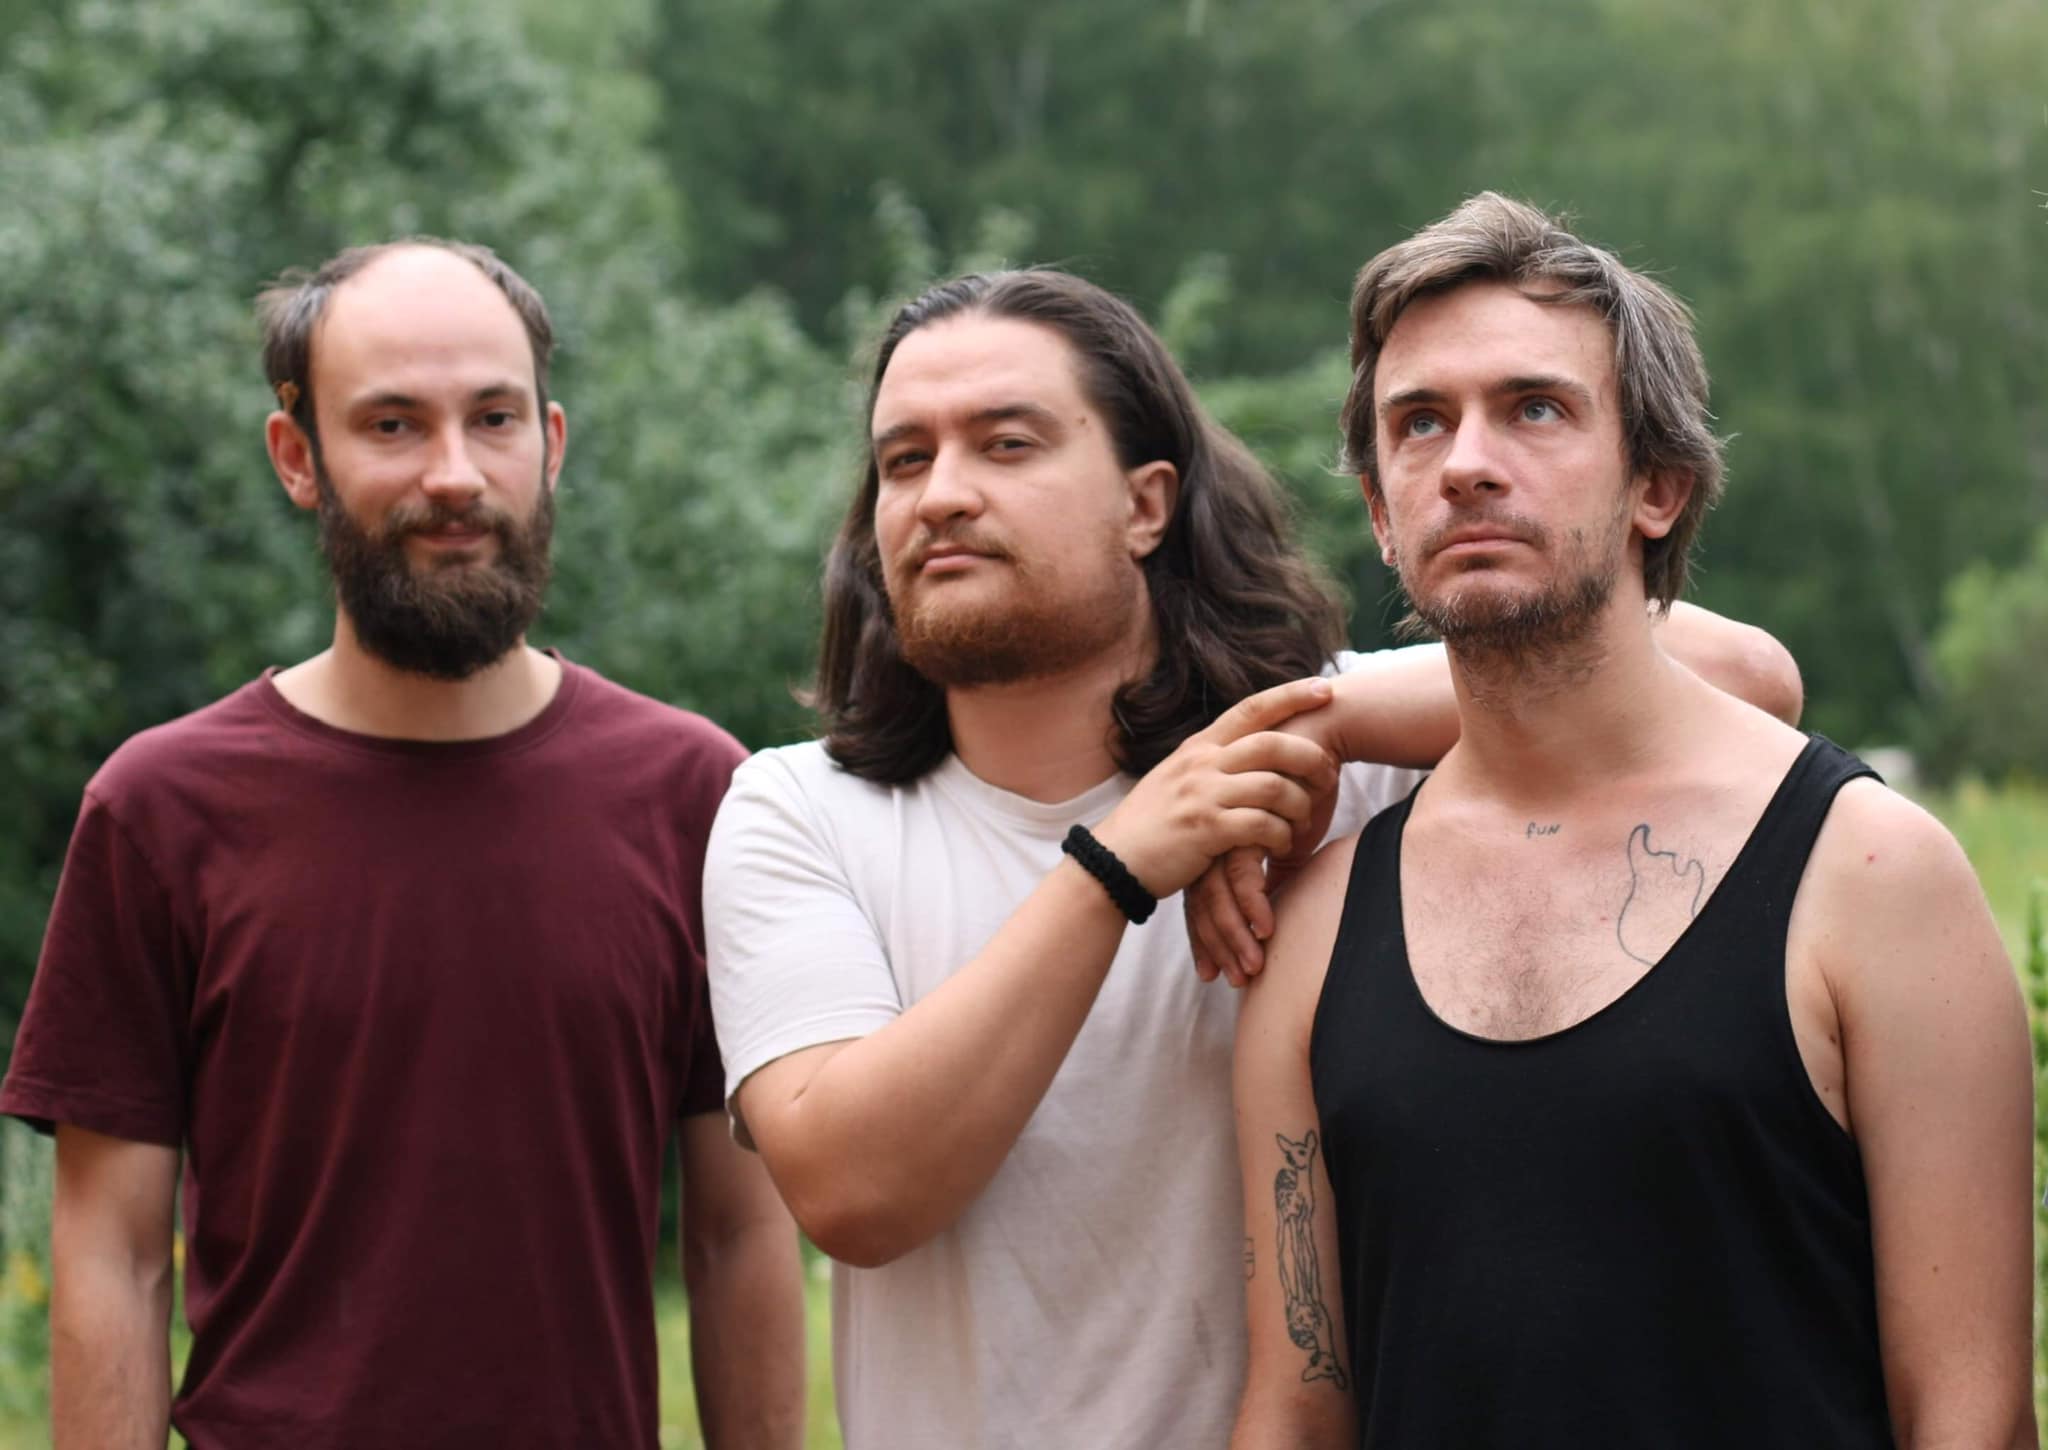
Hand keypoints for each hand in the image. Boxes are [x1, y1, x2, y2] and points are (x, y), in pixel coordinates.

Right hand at [1091, 676, 1337, 909]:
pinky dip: (1281, 836)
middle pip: (1273, 745)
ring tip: (1302, 821)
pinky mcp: (1206, 829)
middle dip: (1311, 758)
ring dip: (1299, 805)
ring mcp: (1203, 795)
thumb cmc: (1153, 824)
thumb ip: (1213, 762)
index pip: (1251, 709)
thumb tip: (1252, 748)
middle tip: (1330, 774)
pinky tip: (1280, 845)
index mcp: (1199, 747)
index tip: (1324, 688)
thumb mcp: (1178, 778)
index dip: (1291, 696)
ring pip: (1274, 786)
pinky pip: (1262, 825)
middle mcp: (1201, 763)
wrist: (1115, 862)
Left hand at [1185, 706, 1342, 987]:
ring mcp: (1225, 822)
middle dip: (1215, 943)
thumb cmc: (1304, 783)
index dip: (1204, 934)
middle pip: (1200, 897)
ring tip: (1252, 968)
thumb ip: (1271, 866)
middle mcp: (1210, 828)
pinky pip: (1247, 867)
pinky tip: (1267, 928)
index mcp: (1210, 832)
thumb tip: (1271, 899)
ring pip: (1220, 890)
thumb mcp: (1286, 834)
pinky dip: (1254, 903)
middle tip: (1229, 980)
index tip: (1212, 972)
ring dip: (1236, 933)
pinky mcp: (1248, 817)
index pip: (1197, 893)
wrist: (1320, 734)